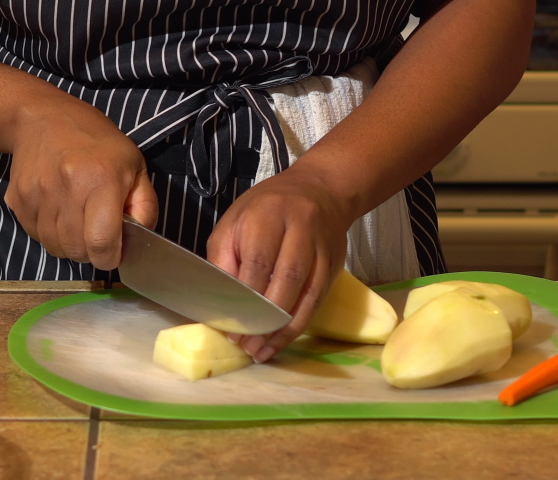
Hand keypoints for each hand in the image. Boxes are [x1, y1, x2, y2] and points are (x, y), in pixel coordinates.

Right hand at [4, 101, 157, 269]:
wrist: (44, 119)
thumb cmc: (97, 142)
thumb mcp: (135, 166)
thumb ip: (145, 206)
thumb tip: (142, 239)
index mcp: (101, 180)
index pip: (101, 242)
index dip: (110, 257)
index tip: (115, 253)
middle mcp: (67, 188)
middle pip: (77, 251)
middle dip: (92, 253)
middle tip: (98, 235)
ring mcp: (37, 194)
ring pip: (55, 248)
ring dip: (70, 245)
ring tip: (79, 221)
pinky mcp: (18, 199)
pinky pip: (36, 236)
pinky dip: (50, 235)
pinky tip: (60, 213)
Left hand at [206, 167, 352, 362]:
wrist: (320, 189)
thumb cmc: (267, 207)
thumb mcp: (234, 221)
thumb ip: (224, 256)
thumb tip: (222, 299)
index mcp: (267, 214)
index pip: (258, 262)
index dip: (245, 299)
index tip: (231, 327)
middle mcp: (300, 227)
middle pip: (287, 278)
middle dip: (266, 318)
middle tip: (247, 345)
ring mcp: (322, 246)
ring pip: (307, 293)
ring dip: (285, 328)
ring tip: (263, 351)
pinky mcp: (336, 263)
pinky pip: (319, 299)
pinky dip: (300, 323)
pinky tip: (282, 339)